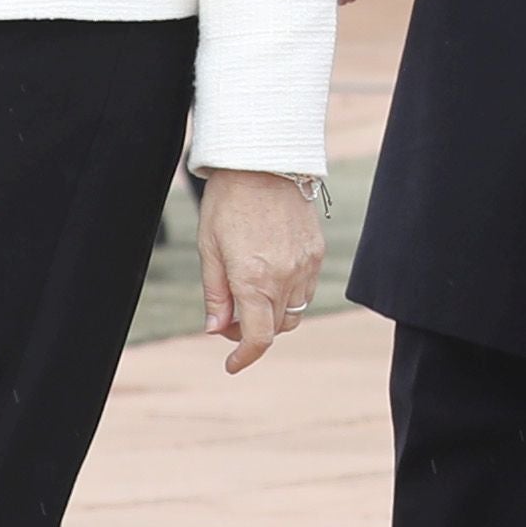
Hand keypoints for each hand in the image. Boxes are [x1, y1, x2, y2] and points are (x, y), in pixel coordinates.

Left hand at [195, 171, 322, 373]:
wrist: (264, 162)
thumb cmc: (228, 203)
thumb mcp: (209, 249)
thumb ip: (215, 293)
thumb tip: (216, 328)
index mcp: (254, 280)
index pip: (258, 338)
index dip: (244, 357)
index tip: (232, 364)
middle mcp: (285, 277)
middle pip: (275, 328)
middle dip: (250, 332)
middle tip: (227, 318)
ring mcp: (306, 265)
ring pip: (294, 312)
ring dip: (272, 314)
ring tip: (249, 295)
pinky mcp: (316, 252)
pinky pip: (306, 289)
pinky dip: (288, 294)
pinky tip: (270, 275)